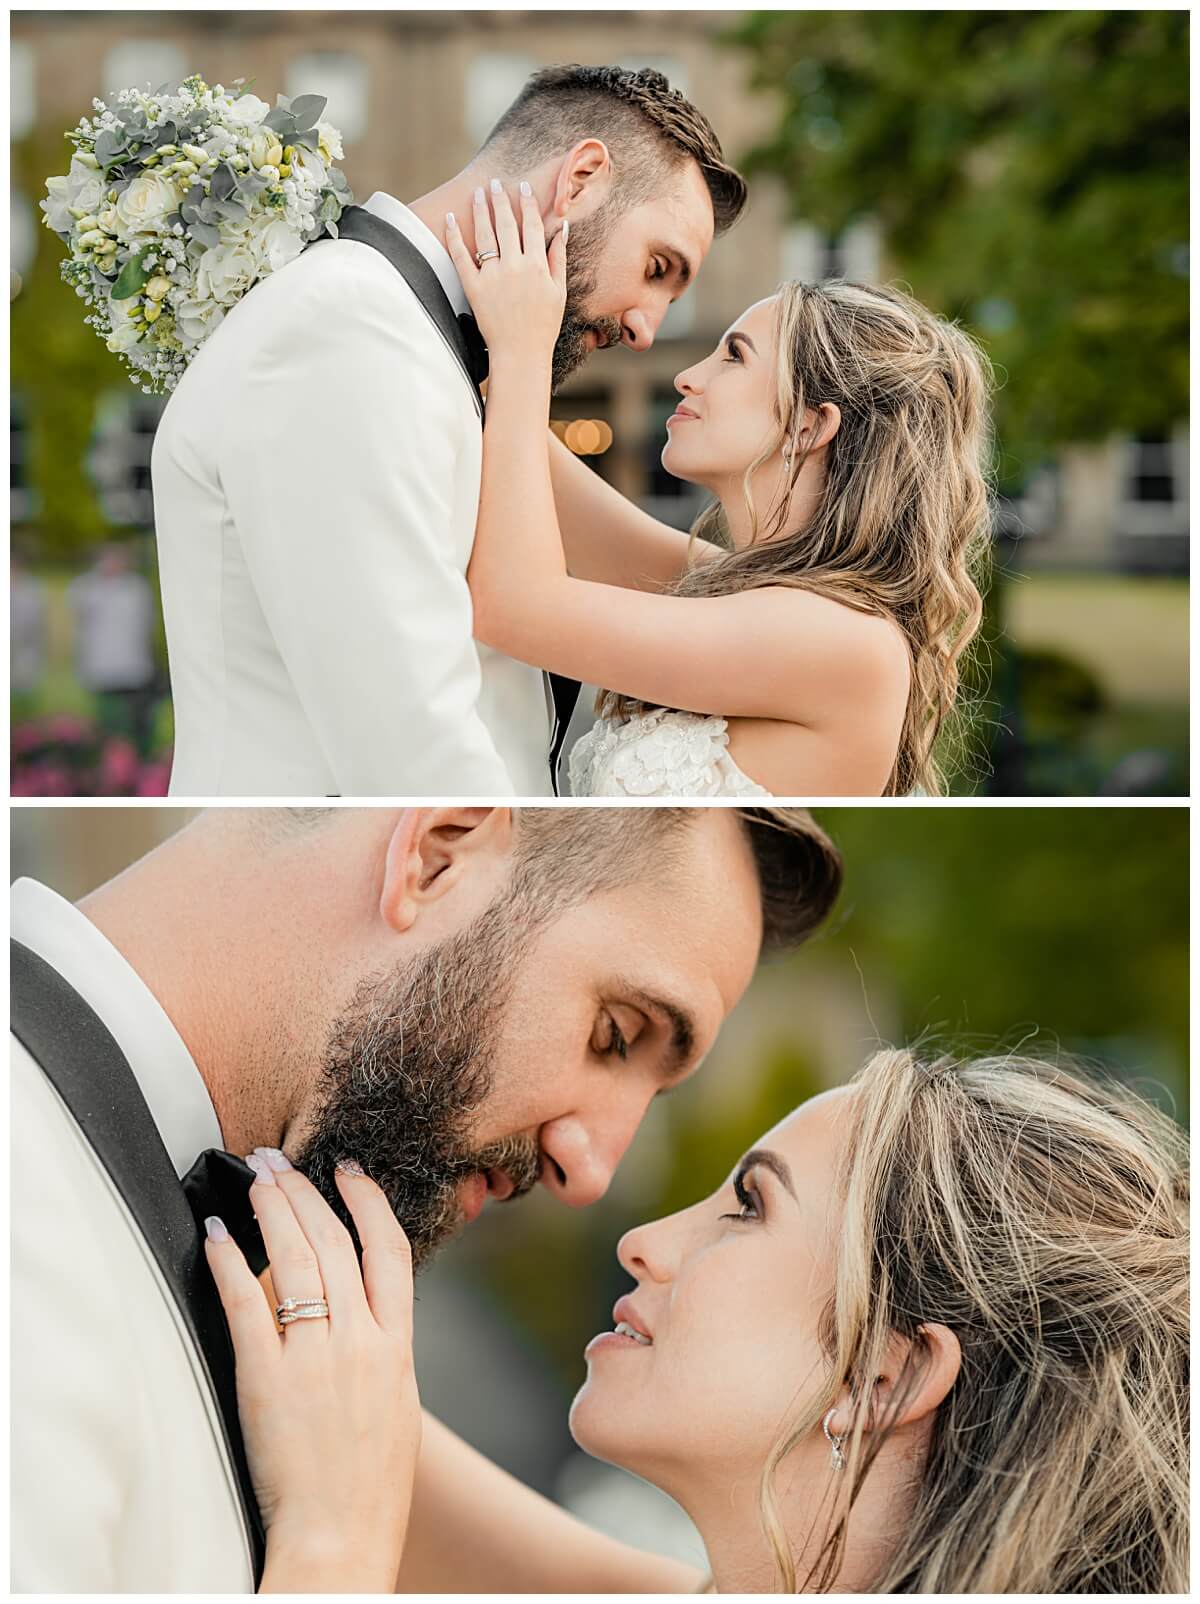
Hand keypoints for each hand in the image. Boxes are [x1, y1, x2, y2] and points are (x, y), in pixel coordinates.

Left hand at [205, 1155, 419, 1591]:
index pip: (389, 1250)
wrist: (342, 1539)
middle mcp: (360, 1342)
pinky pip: (245, 1304)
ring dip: (272, 1209)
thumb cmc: (370, 1486)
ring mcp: (314, 1358)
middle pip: (333, 1242)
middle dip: (305, 1191)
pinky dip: (229, 1262)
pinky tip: (218, 1234)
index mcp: (397, 1347)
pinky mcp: (267, 1380)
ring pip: (294, 1259)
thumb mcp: (396, 1404)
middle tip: (281, 1159)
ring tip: (255, 1178)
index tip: (349, 1169)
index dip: (368, 1201)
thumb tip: (349, 1304)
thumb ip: (378, 1349)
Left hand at [446, 179, 566, 369]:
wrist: (521, 353)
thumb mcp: (558, 291)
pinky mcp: (474, 288)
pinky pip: (461, 257)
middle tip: (494, 182)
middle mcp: (514, 266)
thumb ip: (558, 258)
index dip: (527, 203)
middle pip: (506, 224)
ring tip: (478, 193)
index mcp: (536, 265)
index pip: (531, 225)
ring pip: (485, 234)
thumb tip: (563, 229)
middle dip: (501, 199)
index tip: (523, 187)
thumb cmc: (543, 325)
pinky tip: (450, 219)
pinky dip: (454, 236)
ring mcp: (493, 276)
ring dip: (481, 209)